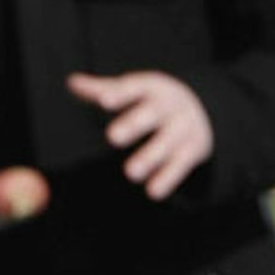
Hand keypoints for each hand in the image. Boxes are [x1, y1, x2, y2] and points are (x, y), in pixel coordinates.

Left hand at [66, 70, 212, 200]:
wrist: (204, 107)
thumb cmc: (153, 100)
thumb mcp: (133, 90)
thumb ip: (103, 89)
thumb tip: (71, 82)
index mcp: (150, 88)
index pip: (133, 88)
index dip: (119, 94)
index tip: (103, 101)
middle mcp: (169, 106)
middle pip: (151, 114)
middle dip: (133, 125)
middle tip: (113, 137)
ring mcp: (183, 128)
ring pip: (166, 143)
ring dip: (149, 158)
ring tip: (131, 173)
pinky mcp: (192, 150)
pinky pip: (180, 165)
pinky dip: (168, 178)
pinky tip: (153, 191)